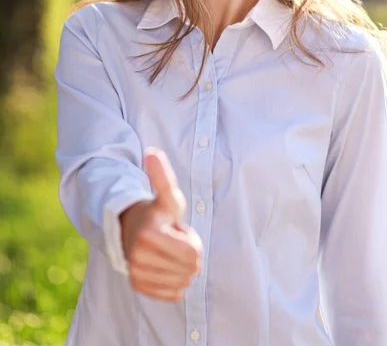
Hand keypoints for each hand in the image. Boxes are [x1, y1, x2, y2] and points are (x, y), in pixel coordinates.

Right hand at [120, 148, 202, 300]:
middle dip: (188, 255)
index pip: (193, 254)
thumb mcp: (167, 196)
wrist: (133, 228)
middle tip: (173, 240)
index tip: (179, 230)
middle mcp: (138, 257)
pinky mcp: (138, 287)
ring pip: (183, 283)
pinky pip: (173, 294)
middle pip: (190, 270)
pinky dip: (174, 282)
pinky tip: (164, 266)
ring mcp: (136, 273)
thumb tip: (152, 152)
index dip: (192, 241)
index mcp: (149, 234)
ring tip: (167, 251)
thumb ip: (162, 176)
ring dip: (181, 268)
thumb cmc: (158, 212)